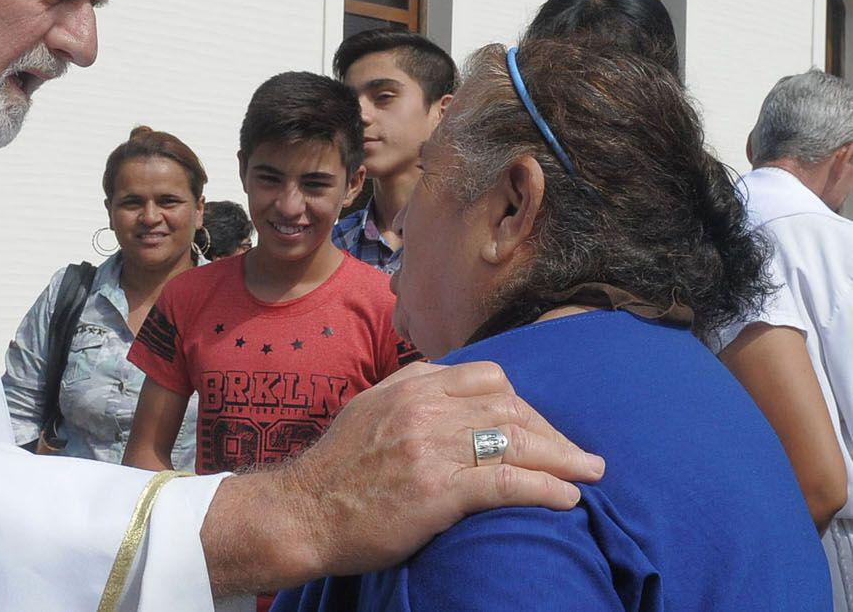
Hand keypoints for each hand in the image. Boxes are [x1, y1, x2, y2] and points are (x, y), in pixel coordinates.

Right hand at [200, 361, 603, 595]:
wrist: (301, 512)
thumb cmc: (335, 471)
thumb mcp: (368, 411)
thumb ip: (409, 393)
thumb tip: (448, 388)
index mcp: (409, 386)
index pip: (487, 378)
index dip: (524, 403)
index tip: (538, 429)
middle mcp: (423, 408)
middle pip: (510, 407)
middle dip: (551, 431)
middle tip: (576, 456)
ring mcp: (430, 447)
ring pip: (515, 440)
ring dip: (562, 458)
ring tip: (588, 474)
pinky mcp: (437, 490)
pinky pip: (506, 483)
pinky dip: (545, 489)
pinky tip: (566, 500)